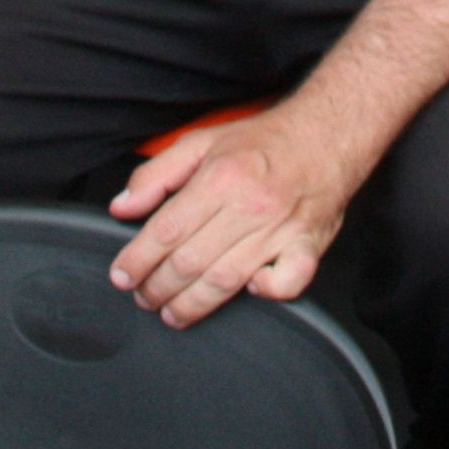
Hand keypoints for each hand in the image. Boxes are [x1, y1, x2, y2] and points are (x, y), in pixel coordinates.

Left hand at [107, 106, 353, 327]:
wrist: (326, 136)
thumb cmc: (264, 142)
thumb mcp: (202, 142)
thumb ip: (157, 174)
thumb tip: (123, 206)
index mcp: (221, 177)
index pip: (166, 230)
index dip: (138, 259)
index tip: (122, 276)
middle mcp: (249, 206)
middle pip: (190, 261)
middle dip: (158, 287)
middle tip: (144, 296)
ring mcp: (280, 229)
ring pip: (226, 280)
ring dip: (192, 304)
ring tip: (171, 312)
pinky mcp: (308, 246)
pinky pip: (287, 284)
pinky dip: (266, 294)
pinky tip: (247, 293)